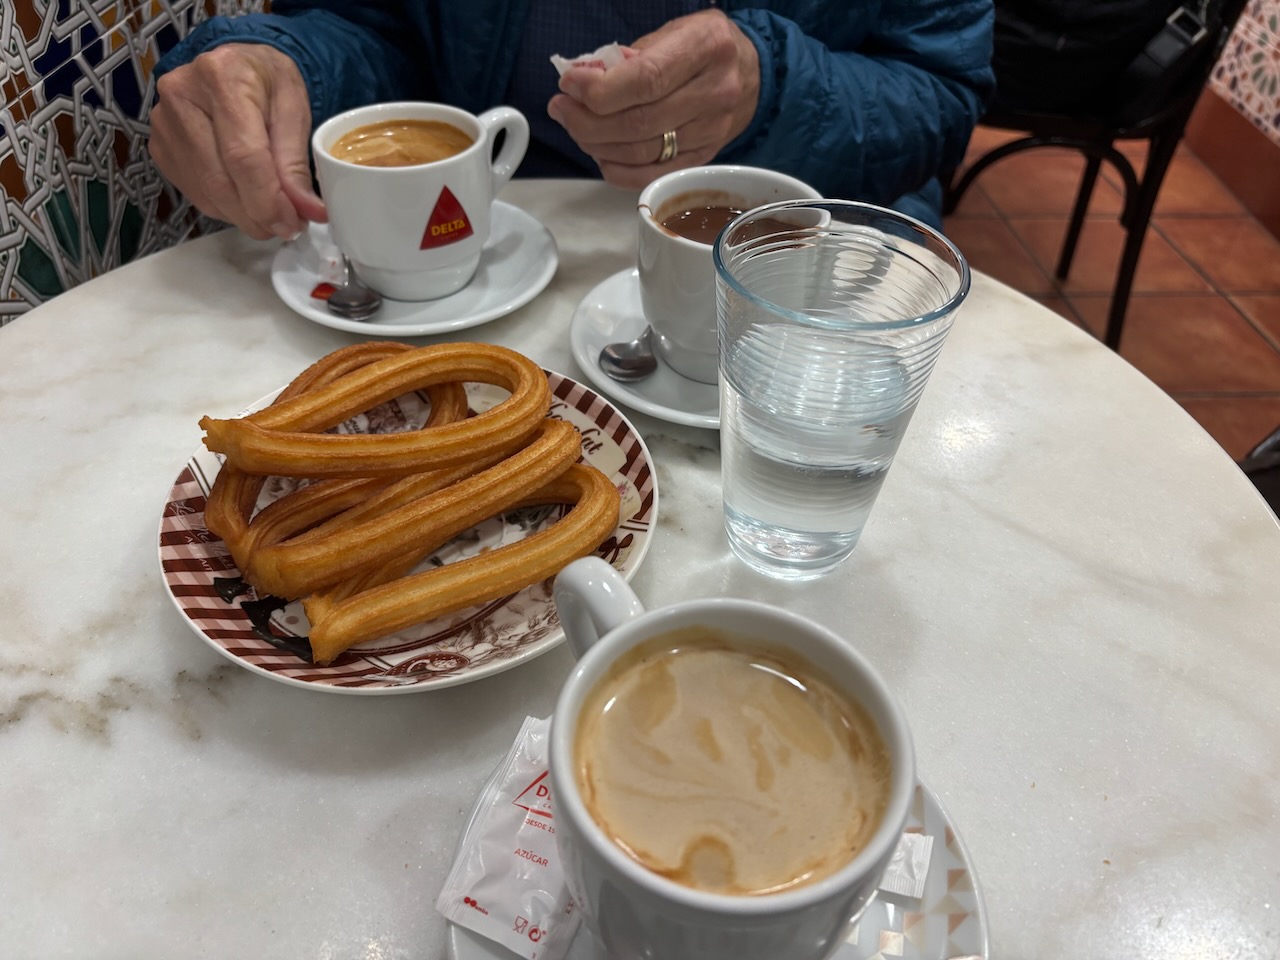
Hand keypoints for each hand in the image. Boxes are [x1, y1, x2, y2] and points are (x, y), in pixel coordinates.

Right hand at [149, 44, 325, 239]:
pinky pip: (194, 193)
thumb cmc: (267, 82)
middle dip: (258, 215)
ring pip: (206, 192)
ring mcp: (164, 123)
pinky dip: (225, 208)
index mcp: (221, 78)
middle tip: (287, 227)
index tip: (292, 224)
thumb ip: (297, 162)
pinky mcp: (160, 146)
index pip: (243, 156)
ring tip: (271, 217)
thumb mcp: (294, 109)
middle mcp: (181, 97)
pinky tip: (246, 202)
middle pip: (220, 180)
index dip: (268, 199)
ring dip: (243, 217)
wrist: (235, 66)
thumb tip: (307, 211)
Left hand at [548, 10, 759, 189]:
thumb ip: (630, 58)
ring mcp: (712, 130)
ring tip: (575, 127)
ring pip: (642, 152)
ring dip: (597, 144)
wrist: (752, 75)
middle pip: (640, 122)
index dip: (600, 90)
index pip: (646, 79)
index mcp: (706, 47)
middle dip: (588, 120)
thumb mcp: (672, 33)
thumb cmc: (703, 48)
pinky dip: (619, 170)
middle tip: (562, 109)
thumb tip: (583, 84)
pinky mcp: (705, 158)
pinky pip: (654, 174)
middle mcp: (715, 91)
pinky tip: (600, 154)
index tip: (569, 86)